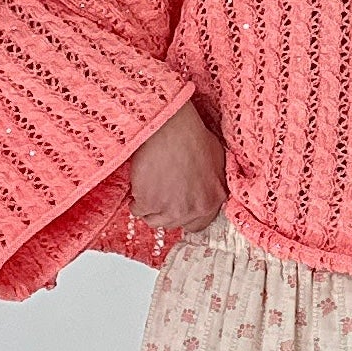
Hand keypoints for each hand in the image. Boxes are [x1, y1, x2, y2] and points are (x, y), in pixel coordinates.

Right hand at [128, 94, 227, 230]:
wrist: (169, 126)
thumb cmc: (190, 134)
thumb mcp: (215, 158)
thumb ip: (213, 181)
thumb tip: (205, 187)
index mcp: (215, 197)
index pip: (199, 224)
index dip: (185, 215)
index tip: (176, 207)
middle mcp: (197, 207)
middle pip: (175, 223)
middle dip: (165, 210)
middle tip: (159, 193)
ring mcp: (173, 209)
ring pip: (155, 220)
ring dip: (149, 207)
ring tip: (148, 187)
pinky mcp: (150, 204)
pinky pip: (137, 210)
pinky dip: (136, 199)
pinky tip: (139, 183)